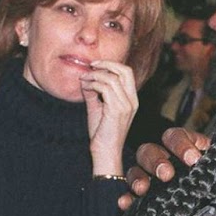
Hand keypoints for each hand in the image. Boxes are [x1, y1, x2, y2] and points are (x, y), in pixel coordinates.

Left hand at [82, 60, 138, 181]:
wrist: (105, 152)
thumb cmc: (102, 133)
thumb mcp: (98, 108)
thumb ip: (94, 93)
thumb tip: (86, 78)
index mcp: (131, 100)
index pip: (126, 73)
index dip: (111, 64)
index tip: (94, 66)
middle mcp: (132, 101)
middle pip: (124, 70)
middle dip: (106, 64)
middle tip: (91, 66)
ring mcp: (126, 106)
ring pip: (111, 78)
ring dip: (94, 76)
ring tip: (83, 80)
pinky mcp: (116, 110)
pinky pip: (104, 88)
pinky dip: (92, 84)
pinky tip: (84, 88)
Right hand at [118, 126, 208, 209]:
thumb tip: (211, 162)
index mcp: (183, 148)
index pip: (175, 137)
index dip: (181, 145)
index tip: (193, 159)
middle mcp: (163, 159)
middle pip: (150, 151)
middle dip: (157, 161)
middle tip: (167, 175)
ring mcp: (150, 177)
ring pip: (136, 170)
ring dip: (138, 178)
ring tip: (142, 189)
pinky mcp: (142, 198)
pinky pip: (130, 195)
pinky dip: (127, 198)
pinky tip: (125, 203)